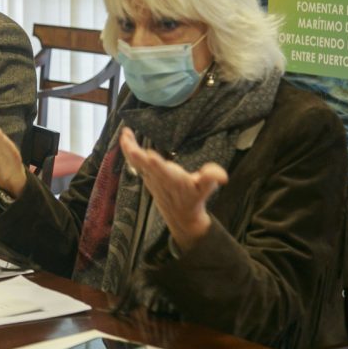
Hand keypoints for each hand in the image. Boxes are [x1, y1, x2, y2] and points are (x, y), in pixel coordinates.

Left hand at [118, 127, 227, 250]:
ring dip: (128, 148)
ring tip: (124, 133)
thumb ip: (212, 178)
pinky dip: (129, 150)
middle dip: (135, 153)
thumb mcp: (206, 189)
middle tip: (126, 139)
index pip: (164, 172)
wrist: (181, 215)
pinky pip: (134, 162)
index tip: (150, 156)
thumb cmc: (195, 198)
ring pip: (136, 162)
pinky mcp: (146, 175)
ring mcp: (150, 177)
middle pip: (144, 165)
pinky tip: (126, 137)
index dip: (157, 165)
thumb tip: (223, 176)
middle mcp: (158, 178)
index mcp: (173, 180)